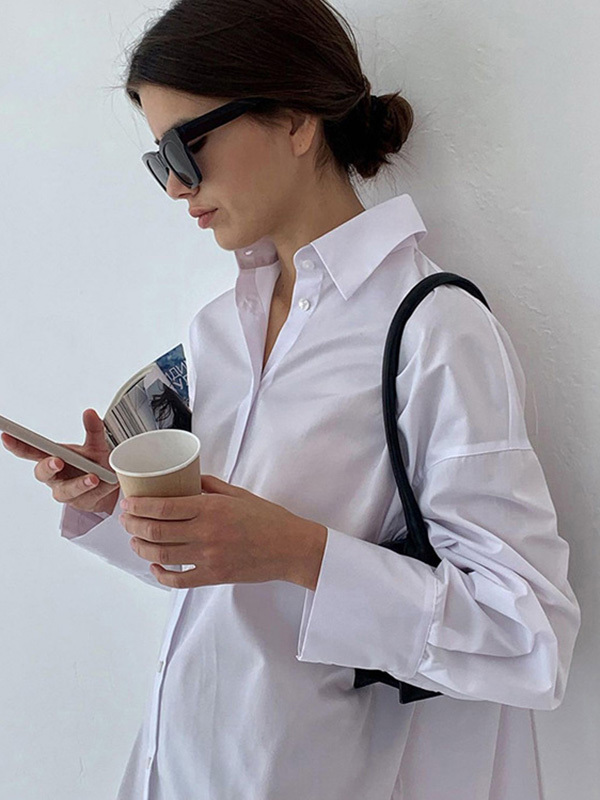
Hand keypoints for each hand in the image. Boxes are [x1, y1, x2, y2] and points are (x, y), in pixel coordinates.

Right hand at [1, 408, 119, 514]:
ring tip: (93, 478)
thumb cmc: (94, 463)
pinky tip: (110, 482)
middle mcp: (56, 476)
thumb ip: (93, 429)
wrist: (109, 485)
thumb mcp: (95, 444)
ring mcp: (67, 491)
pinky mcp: (82, 502)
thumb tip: (90, 412)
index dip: (17, 445)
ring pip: (65, 491)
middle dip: (48, 467)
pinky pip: (89, 497)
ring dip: (78, 484)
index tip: (6, 436)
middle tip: (57, 461)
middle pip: (42, 474)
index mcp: (53, 458)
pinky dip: (102, 489)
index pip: (31, 451)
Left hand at [119, 474, 327, 589]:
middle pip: (155, 531)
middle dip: (132, 525)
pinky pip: (178, 580)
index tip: (128, 503)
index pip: (163, 507)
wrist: (291, 548)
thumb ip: (210, 486)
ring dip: (140, 547)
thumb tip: (187, 480)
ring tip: (134, 540)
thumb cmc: (268, 519)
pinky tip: (155, 566)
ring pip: (161, 555)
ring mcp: (208, 557)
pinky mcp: (213, 576)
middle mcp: (206, 533)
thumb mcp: (239, 494)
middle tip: (125, 519)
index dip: (139, 506)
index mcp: (211, 508)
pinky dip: (161, 574)